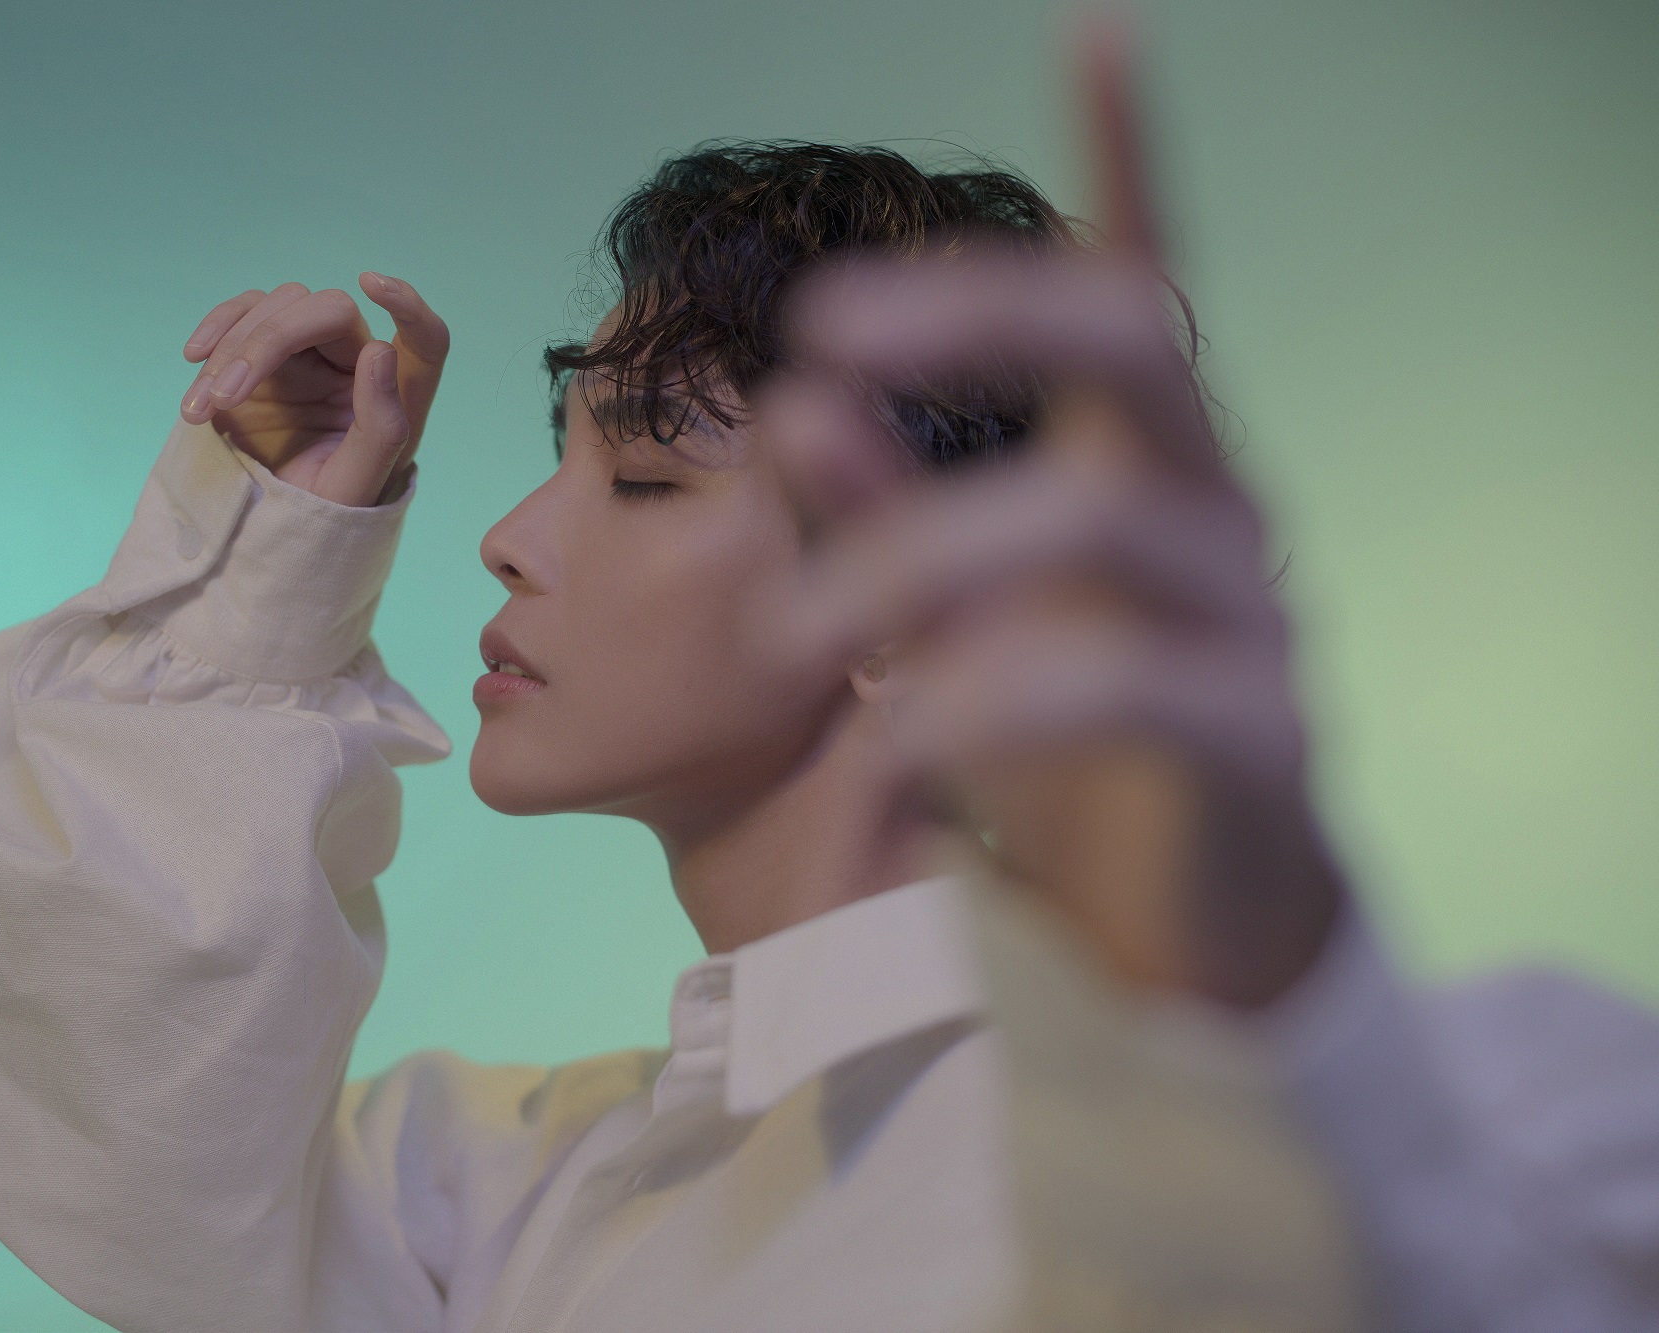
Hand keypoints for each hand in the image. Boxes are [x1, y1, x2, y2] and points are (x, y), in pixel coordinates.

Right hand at [178, 272, 449, 507]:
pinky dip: (216, 330)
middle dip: (268, 342)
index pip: (426, 339)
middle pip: (328, 310)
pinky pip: (244, 313)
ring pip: (278, 306)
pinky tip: (192, 358)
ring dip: (231, 348)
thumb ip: (380, 427)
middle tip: (225, 397)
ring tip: (201, 406)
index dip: (408, 305)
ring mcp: (311, 351)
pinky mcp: (266, 349)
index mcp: (396, 395)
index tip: (373, 285)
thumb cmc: (324, 510)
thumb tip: (381, 350)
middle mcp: (358, 362)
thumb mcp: (355, 485)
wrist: (270, 520)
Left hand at [756, 26, 1343, 1009]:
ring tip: (802, 637)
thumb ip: (881, 516)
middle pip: (1134, 337)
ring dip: (924, 558)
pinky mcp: (1264, 735)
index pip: (1145, 284)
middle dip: (976, 311)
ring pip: (1097, 514)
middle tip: (820, 343)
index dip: (1131, 156)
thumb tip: (797, 398)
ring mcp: (1257, 613)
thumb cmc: (1062, 760)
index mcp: (1140, 464)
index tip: (1097, 29)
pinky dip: (987, 698)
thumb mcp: (950, 626)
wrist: (1175, 944)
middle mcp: (1216, 505)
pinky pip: (1123, 679)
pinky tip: (902, 739)